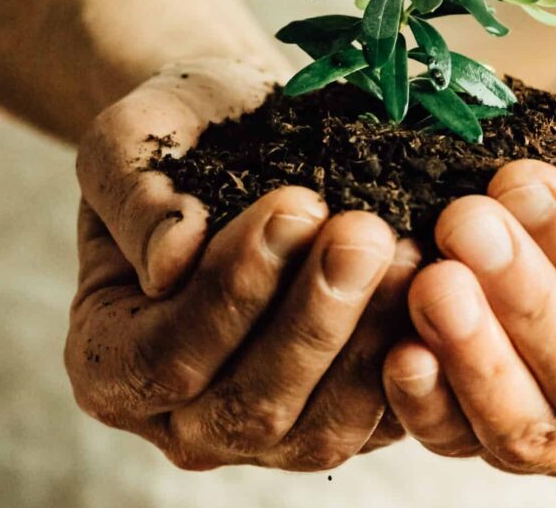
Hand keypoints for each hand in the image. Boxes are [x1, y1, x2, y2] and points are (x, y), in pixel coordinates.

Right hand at [67, 58, 416, 469]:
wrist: (247, 126)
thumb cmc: (182, 131)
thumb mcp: (132, 140)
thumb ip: (135, 197)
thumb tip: (169, 261)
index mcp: (112, 357)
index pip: (165, 357)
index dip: (232, 291)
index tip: (295, 205)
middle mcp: (186, 413)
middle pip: (250, 407)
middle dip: (315, 318)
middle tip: (365, 232)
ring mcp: (271, 425)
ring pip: (324, 429)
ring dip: (371, 341)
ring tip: (411, 254)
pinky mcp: (345, 412)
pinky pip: (385, 414)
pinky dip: (418, 357)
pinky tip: (443, 284)